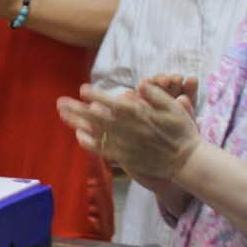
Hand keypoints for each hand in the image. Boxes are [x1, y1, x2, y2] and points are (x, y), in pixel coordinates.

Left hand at [58, 81, 199, 182]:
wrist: (186, 161)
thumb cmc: (182, 132)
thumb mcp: (174, 107)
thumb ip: (156, 95)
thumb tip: (140, 84)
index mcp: (139, 114)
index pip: (112, 102)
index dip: (95, 95)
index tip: (83, 89)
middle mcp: (128, 129)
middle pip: (97, 117)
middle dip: (77, 108)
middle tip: (60, 101)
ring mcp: (125, 144)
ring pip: (96, 132)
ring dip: (78, 123)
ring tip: (63, 114)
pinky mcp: (125, 158)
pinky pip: (103, 149)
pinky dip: (89, 142)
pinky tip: (79, 135)